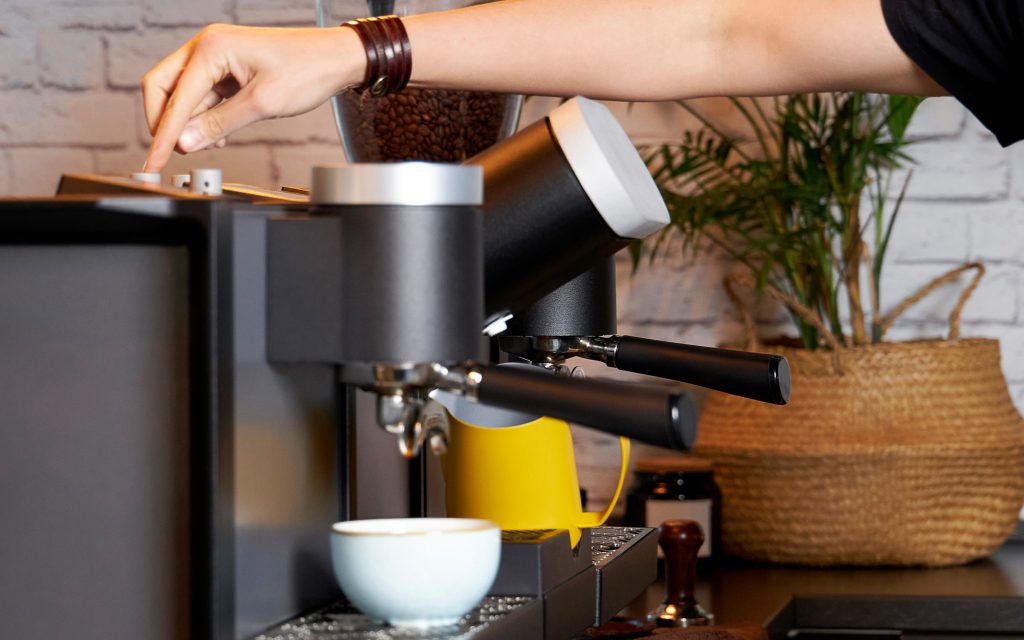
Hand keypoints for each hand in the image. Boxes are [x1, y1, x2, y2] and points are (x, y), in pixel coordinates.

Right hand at [142, 24, 363, 171]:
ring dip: (189, 123)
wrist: (337, 58)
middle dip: (165, 123)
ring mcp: (216, 57)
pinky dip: (205, 117)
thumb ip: (219, 123)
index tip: (152, 163)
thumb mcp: (262, 104)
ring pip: (183, 94)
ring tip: (209, 145)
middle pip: (163, 88)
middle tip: (175, 153)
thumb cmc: (307, 70)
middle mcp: (206, 47)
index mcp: (211, 48)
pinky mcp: (227, 68)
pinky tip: (218, 135)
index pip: (173, 98)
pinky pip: (202, 95)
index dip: (162, 135)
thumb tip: (184, 141)